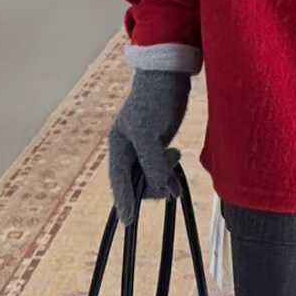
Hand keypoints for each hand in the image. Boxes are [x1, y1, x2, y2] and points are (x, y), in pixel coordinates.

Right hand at [108, 68, 190, 224]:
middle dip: (151, 186)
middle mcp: (127, 147)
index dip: (124, 200)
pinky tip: (177, 178)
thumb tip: (158, 186)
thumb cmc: (155, 100)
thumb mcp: (149, 133)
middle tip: (168, 189)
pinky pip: (159, 165)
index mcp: (119, 145)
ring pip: (149, 173)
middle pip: (135, 179)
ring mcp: (143, 144)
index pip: (119, 179)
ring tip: (175, 176)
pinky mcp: (157, 140)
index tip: (129, 221)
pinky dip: (168, 173)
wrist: (169, 74)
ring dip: (162, 180)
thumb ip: (151, 162)